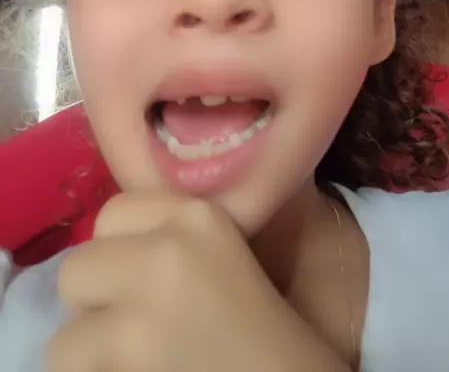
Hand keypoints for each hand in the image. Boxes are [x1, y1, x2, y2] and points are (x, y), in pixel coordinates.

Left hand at [46, 192, 346, 371]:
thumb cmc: (262, 341)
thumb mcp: (219, 260)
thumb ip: (165, 243)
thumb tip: (97, 258)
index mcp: (198, 215)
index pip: (111, 215)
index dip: (116, 257)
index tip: (142, 290)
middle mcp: (169, 246)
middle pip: (78, 269)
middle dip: (95, 310)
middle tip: (139, 338)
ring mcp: (146, 303)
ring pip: (65, 336)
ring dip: (92, 359)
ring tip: (139, 365)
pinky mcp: (129, 352)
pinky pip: (70, 371)